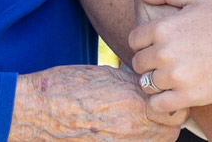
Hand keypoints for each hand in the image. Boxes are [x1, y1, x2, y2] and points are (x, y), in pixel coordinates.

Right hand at [9, 64, 185, 141]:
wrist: (36, 111)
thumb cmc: (65, 87)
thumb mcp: (105, 75)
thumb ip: (132, 85)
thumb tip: (148, 88)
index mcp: (131, 102)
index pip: (174, 110)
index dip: (172, 103)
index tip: (165, 96)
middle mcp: (129, 128)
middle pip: (170, 132)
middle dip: (169, 121)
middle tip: (159, 110)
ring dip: (156, 133)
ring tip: (142, 120)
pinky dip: (137, 140)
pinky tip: (126, 130)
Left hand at [129, 0, 211, 112]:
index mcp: (163, 27)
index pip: (134, 40)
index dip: (143, 43)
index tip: (157, 46)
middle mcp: (165, 52)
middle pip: (138, 63)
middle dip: (148, 62)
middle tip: (165, 62)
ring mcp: (176, 76)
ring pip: (146, 84)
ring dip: (154, 81)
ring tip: (170, 77)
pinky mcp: (188, 96)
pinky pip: (158, 104)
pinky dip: (160, 101)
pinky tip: (171, 94)